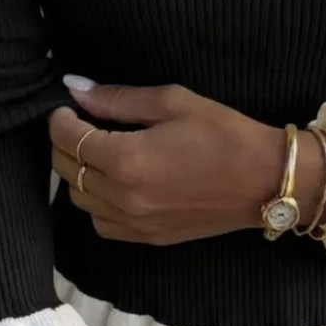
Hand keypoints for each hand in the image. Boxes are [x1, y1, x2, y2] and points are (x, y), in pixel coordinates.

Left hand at [50, 81, 314, 244]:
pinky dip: (97, 205)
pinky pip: (102, 225)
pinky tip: (113, 186)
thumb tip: (75, 87)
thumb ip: (118, 99)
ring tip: (96, 155)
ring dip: (79, 176)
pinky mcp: (148, 238)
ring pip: (80, 201)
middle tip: (80, 126)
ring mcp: (135, 223)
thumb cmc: (225, 135)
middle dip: (64, 145)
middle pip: (66, 171)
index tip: (66, 107)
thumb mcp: (173, 103)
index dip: (59, 120)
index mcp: (126, 160)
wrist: (266, 182)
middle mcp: (123, 197)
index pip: (68, 139)